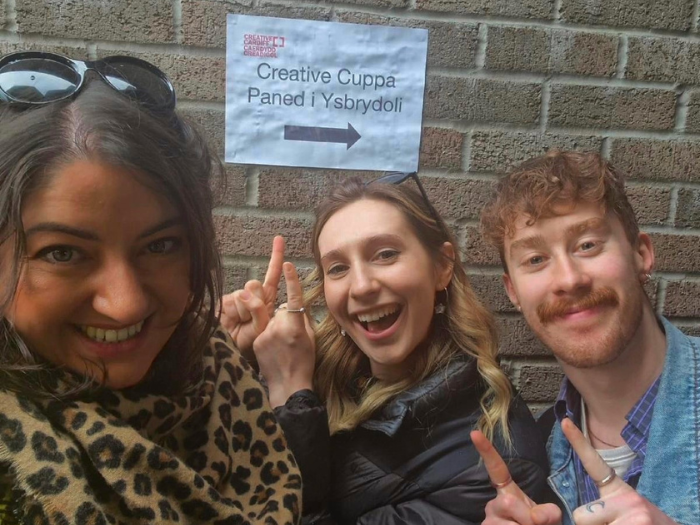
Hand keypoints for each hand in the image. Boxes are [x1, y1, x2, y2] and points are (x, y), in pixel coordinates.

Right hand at [221, 236, 284, 356]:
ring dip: (244, 312)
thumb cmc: (260, 345)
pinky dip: (232, 315)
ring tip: (244, 325)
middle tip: (254, 320)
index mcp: (268, 298)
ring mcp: (237, 299)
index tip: (279, 238)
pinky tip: (232, 323)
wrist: (239, 355)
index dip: (276, 256)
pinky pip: (228, 302)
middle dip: (256, 302)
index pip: (273, 274)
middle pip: (255, 284)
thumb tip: (244, 295)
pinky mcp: (224, 304)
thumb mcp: (266, 329)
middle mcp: (252, 295)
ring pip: (241, 294)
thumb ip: (261, 310)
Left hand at [253, 261, 315, 407]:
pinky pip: (261, 329)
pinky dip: (266, 335)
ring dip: (274, 326)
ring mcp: (265, 334)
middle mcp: (279, 327)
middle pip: (278, 309)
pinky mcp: (255, 341)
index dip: (290, 280)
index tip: (286, 263)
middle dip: (283, 316)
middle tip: (289, 336)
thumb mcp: (310, 338)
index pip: (293, 298)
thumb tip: (296, 306)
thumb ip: (302, 319)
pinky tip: (273, 350)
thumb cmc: (304, 361)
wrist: (287, 385)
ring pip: (269, 319)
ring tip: (281, 346)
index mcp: (296, 326)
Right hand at [471, 430, 561, 524]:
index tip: (474, 432)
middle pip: (507, 503)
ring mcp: (488, 520)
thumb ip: (549, 513)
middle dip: (527, 517)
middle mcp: (493, 504)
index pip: (496, 469)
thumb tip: (535, 517)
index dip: (486, 451)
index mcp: (507, 493)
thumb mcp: (549, 517)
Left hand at [563, 418, 678, 524]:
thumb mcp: (622, 511)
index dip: (578, 442)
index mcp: (618, 490)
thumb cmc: (640, 524)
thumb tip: (579, 516)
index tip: (565, 421)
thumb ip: (601, 508)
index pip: (593, 464)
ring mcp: (634, 514)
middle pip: (580, 516)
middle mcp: (627, 497)